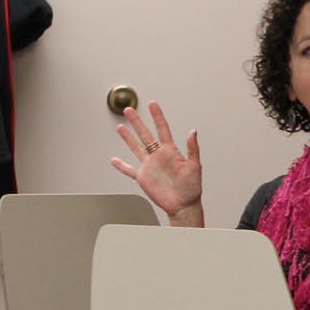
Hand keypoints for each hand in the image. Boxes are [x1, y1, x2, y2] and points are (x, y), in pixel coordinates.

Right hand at [111, 101, 201, 220]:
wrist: (183, 205)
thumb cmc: (192, 188)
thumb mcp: (195, 166)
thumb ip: (193, 149)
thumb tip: (193, 132)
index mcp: (171, 152)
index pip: (162, 129)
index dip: (157, 116)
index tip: (152, 104)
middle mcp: (158, 156)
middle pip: (145, 134)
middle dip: (137, 122)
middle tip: (129, 110)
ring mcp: (149, 166)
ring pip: (136, 148)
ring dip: (127, 138)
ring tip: (121, 127)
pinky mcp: (143, 177)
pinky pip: (129, 170)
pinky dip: (121, 166)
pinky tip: (114, 160)